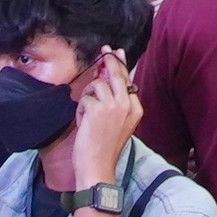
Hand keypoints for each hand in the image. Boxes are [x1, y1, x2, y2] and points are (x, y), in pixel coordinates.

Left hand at [69, 50, 141, 181]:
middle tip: (105, 50)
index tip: (116, 54)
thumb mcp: (117, 123)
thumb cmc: (104, 147)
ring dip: (88, 96)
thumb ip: (116, 100)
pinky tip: (84, 123)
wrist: (98, 166)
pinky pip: (85, 98)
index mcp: (136, 109)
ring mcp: (114, 105)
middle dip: (110, 60)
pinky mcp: (98, 108)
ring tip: (88, 115)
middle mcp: (128, 104)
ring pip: (98, 84)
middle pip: (118, 73)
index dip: (119, 67)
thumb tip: (109, 74)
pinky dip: (81, 109)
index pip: (127, 80)